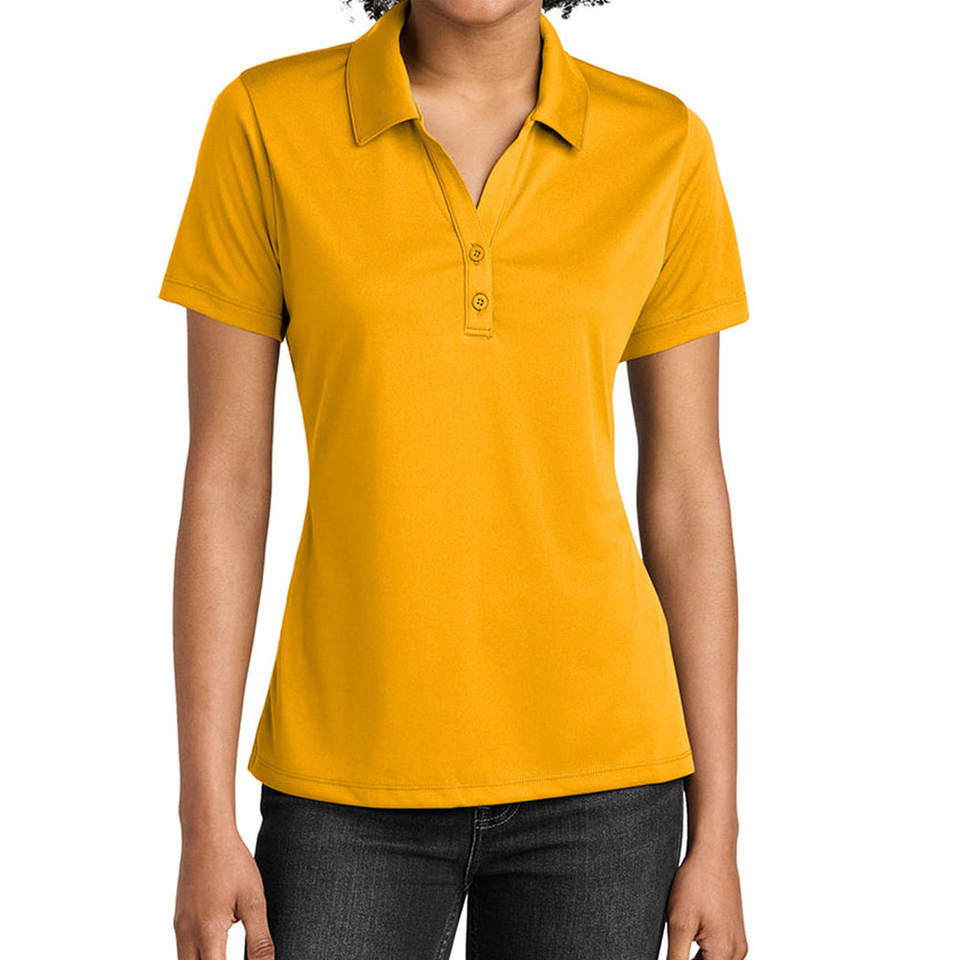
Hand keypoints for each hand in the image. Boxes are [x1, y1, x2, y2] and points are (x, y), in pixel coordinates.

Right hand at [174, 829, 273, 958]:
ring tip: (226, 954)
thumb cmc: (232, 863)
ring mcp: (179, 927)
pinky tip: (216, 951)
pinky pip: (184, 950)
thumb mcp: (254, 901)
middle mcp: (187, 934)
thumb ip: (259, 939)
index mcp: (208, 932)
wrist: (206, 834)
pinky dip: (198, 957)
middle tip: (233, 957)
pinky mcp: (178, 919)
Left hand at [665, 844, 747, 959]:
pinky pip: (718, 953)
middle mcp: (736, 952)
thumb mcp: (678, 924)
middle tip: (678, 940)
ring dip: (694, 957)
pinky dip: (703, 950)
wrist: (713, 854)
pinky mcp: (734, 933)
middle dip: (687, 959)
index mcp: (724, 954)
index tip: (675, 950)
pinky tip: (690, 933)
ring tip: (684, 933)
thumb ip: (675, 958)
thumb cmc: (698, 882)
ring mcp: (737, 943)